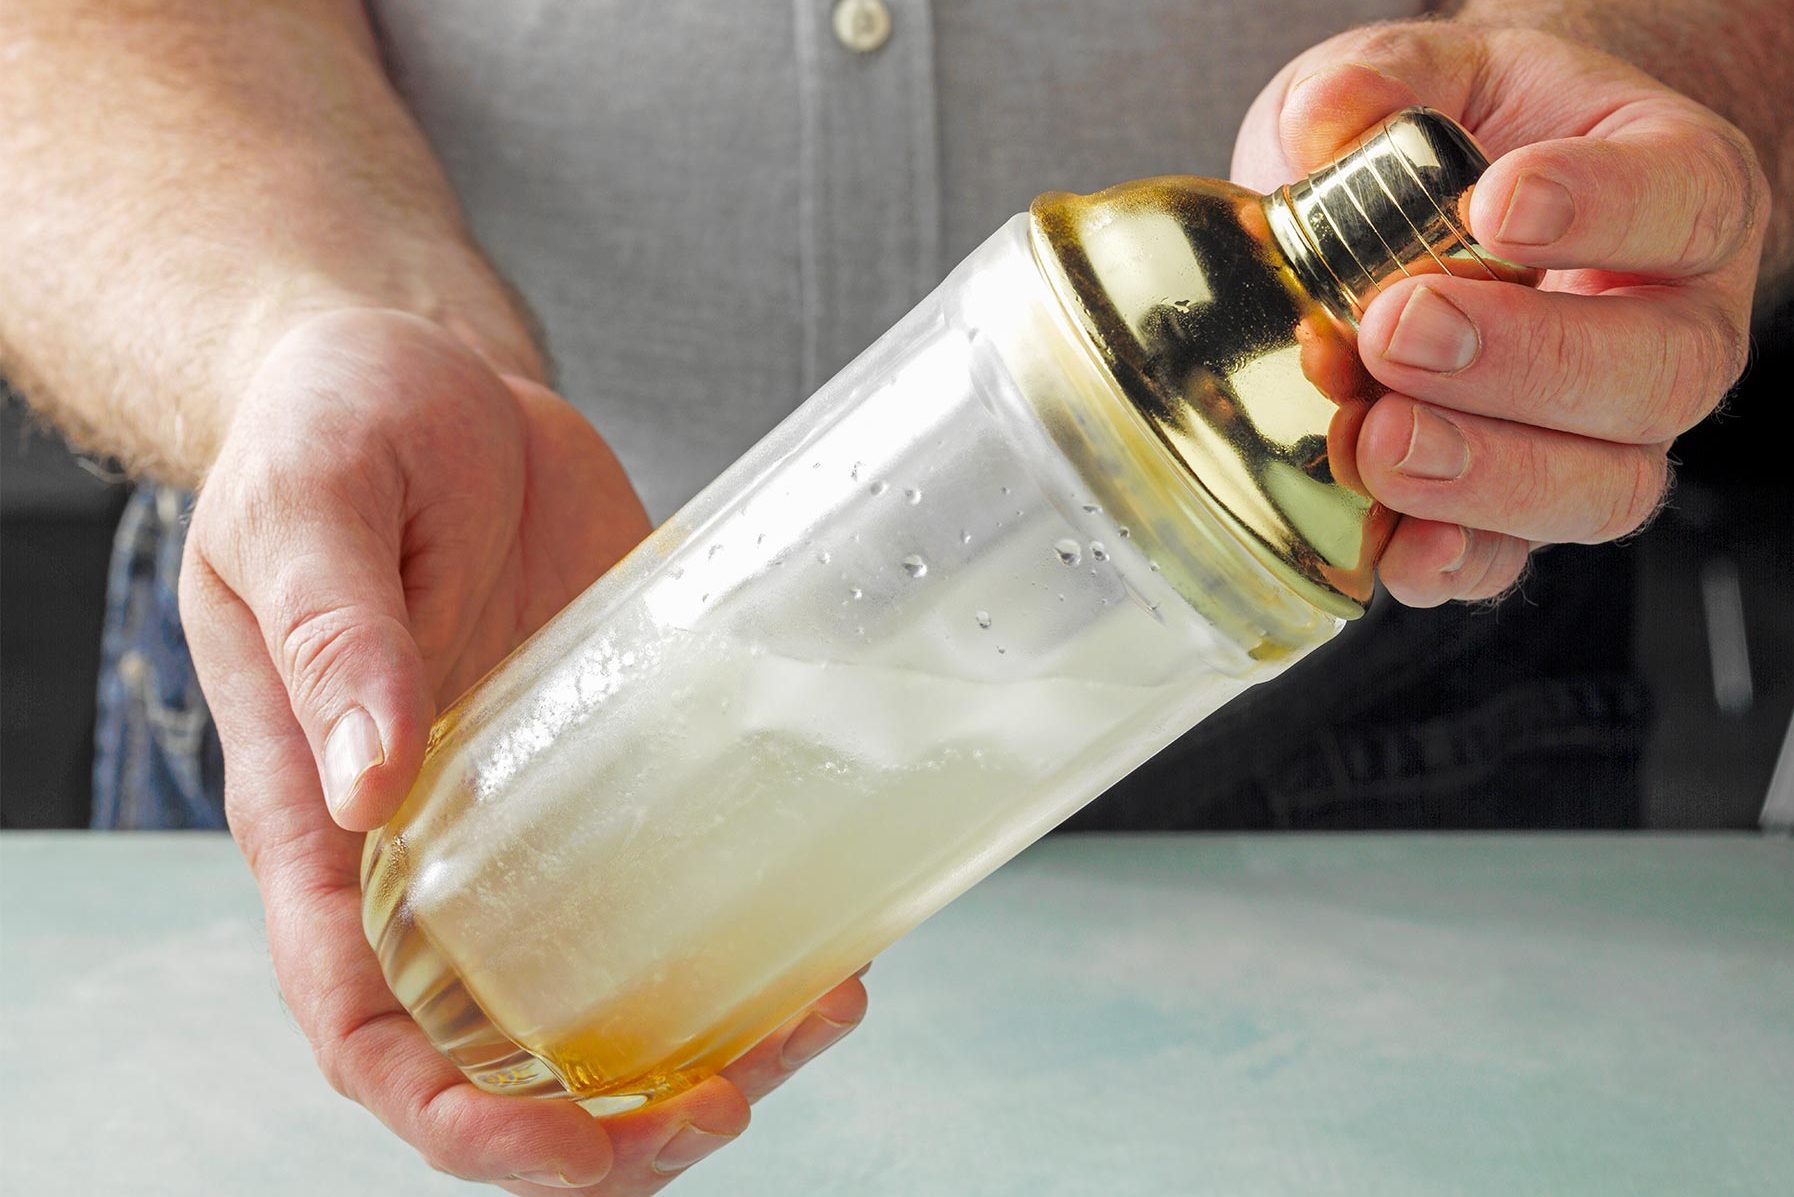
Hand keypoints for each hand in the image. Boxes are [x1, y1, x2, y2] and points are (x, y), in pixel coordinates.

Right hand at [178, 309, 868, 1191]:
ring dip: (699, 1038)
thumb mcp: (306, 511)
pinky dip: (744, 925)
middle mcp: (428, 846)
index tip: (571, 1151)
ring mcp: (527, 808)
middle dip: (606, 1119)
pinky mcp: (613, 750)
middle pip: (499, 1045)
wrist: (424, 372)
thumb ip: (332, 641)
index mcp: (318, 824)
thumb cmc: (328, 431)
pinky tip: (828, 934)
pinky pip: (673, 868)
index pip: (362, 1026)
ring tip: (813, 1020)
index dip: (455, 1119)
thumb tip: (364, 789)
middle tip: (727, 1104)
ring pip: (601, 979)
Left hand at [1233, 21, 1768, 604]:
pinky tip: (1392, 544)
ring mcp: (1609, 435)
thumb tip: (1329, 118)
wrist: (1471, 213)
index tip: (1497, 203)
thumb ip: (1388, 80)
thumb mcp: (1435, 77)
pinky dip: (1456, 563)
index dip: (1603, 210)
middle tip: (1401, 332)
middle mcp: (1671, 327)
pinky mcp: (1527, 509)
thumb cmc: (1472, 141)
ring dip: (1487, 478)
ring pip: (1602, 487)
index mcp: (1676, 194)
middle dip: (1523, 365)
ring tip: (1381, 442)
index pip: (1682, 203)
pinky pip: (1519, 562)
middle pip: (1652, 374)